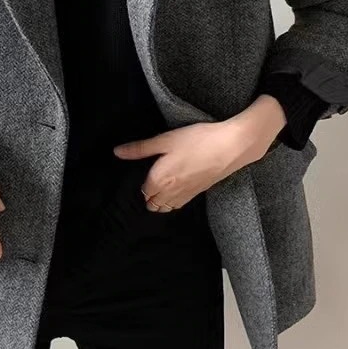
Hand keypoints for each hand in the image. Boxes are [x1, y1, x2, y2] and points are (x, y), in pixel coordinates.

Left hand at [113, 97, 285, 211]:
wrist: (230, 147)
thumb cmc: (197, 140)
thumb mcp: (165, 140)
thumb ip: (140, 149)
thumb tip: (117, 152)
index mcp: (159, 180)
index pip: (143, 190)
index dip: (142, 181)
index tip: (144, 171)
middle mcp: (170, 192)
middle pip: (152, 204)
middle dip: (148, 195)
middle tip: (150, 180)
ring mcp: (185, 195)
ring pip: (165, 208)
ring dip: (159, 201)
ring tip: (159, 188)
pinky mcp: (198, 193)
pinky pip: (179, 206)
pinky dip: (172, 203)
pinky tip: (174, 191)